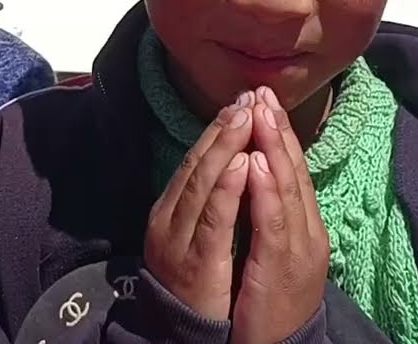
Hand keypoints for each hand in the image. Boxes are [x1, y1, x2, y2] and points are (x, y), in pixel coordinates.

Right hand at [143, 91, 255, 320]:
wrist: (189, 338)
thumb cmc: (202, 287)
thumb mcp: (201, 237)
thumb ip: (208, 203)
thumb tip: (230, 163)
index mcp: (173, 211)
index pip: (197, 161)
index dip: (220, 130)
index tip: (244, 100)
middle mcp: (170, 219)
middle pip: (198, 164)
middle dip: (224, 128)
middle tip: (248, 96)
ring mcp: (178, 240)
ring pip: (202, 183)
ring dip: (226, 147)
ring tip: (246, 116)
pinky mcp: (196, 263)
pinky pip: (214, 219)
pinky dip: (229, 188)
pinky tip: (246, 163)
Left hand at [231, 87, 329, 343]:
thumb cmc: (271, 298)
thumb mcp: (274, 248)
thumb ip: (271, 213)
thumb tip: (260, 173)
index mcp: (303, 225)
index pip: (292, 170)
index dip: (280, 133)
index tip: (265, 98)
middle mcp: (306, 232)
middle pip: (294, 171)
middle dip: (278, 129)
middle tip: (263, 92)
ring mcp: (298, 249)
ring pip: (288, 190)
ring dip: (275, 148)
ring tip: (263, 114)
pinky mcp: (282, 267)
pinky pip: (274, 223)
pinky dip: (269, 190)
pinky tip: (260, 163)